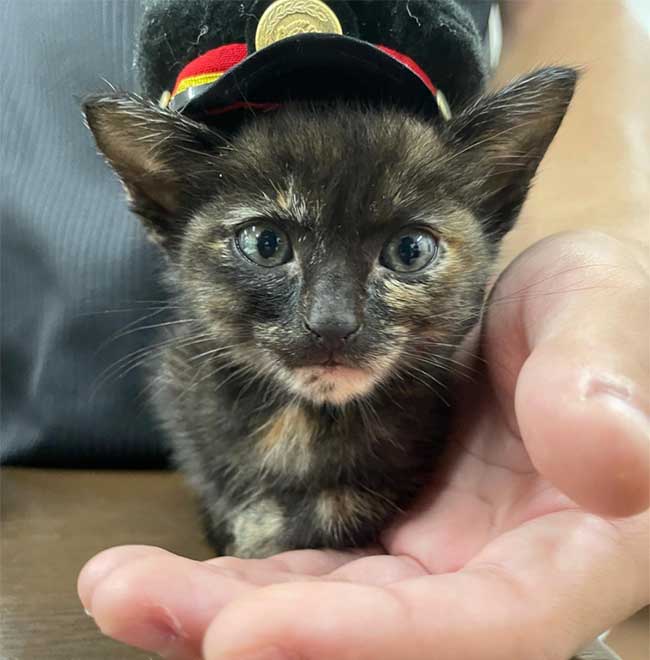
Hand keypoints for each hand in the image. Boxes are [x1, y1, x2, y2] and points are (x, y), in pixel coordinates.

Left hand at [78, 231, 648, 659]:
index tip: (249, 633)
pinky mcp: (393, 523)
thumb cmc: (599, 311)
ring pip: (331, 609)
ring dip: (224, 607)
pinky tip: (171, 563)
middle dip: (255, 632)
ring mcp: (438, 554)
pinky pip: (315, 565)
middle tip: (130, 598)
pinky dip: (246, 573)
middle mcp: (496, 571)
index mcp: (572, 545)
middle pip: (379, 637)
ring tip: (121, 584)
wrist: (561, 315)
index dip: (372, 642)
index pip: (482, 626)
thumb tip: (608, 457)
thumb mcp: (604, 313)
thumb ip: (604, 380)